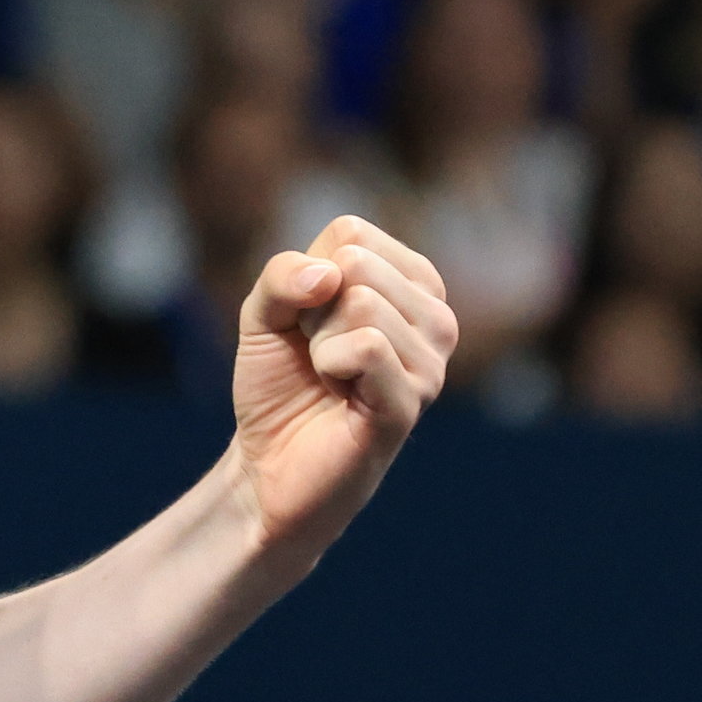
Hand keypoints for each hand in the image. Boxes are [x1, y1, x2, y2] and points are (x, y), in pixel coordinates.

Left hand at [230, 215, 455, 571]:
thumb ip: (282, 274)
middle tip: (318, 356)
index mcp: (413, 285)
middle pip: (357, 263)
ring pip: (361, 303)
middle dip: (312, 310)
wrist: (267, 467)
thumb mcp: (265, 312)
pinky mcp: (411, 403)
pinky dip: (329, 364)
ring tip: (330, 378)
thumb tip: (330, 275)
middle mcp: (436, 318)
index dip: (308, 277)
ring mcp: (431, 363)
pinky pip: (367, 346)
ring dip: (319, 343)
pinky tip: (339, 395)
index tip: (311, 323)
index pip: (352, 234)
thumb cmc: (279, 385)